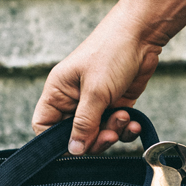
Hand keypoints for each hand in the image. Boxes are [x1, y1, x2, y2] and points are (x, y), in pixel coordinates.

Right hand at [31, 29, 160, 154]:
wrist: (141, 36)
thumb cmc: (111, 54)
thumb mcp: (95, 91)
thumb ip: (84, 123)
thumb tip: (73, 150)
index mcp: (58, 92)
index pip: (44, 126)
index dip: (56, 142)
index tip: (76, 147)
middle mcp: (73, 99)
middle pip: (75, 135)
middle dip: (94, 139)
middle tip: (109, 134)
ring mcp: (96, 102)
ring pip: (98, 133)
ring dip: (113, 132)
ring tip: (124, 117)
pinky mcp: (116, 103)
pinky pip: (116, 126)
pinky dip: (125, 128)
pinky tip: (134, 122)